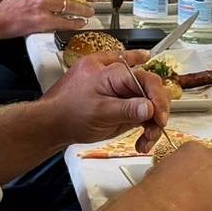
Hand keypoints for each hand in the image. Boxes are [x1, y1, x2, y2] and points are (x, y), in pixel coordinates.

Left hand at [43, 51, 170, 146]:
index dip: (156, 97)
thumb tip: (150, 107)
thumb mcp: (100, 113)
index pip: (144, 78)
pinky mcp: (117, 101)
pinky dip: (142, 123)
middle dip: (156, 111)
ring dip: (150, 121)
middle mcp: (115, 75)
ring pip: (146, 99)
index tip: (160, 117)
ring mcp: (117, 88)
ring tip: (145, 140)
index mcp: (108, 70)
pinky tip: (145, 137)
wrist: (51, 124)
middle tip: (155, 130)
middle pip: (149, 88)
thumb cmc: (68, 114)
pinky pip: (138, 108)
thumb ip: (127, 110)